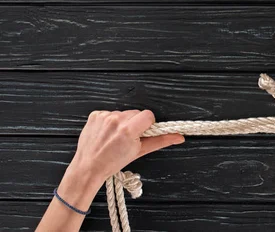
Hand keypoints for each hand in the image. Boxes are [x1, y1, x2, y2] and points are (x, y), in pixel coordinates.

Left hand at [69, 110, 184, 185]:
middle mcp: (116, 120)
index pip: (148, 115)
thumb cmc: (113, 163)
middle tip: (127, 138)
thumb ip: (160, 141)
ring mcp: (104, 116)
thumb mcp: (139, 152)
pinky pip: (109, 113)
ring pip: (123, 113)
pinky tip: (106, 133)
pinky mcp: (94, 115)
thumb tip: (179, 137)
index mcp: (128, 130)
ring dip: (122, 122)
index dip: (148, 124)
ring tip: (115, 137)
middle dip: (135, 124)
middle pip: (136, 113)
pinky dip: (109, 122)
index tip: (142, 133)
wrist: (88, 167)